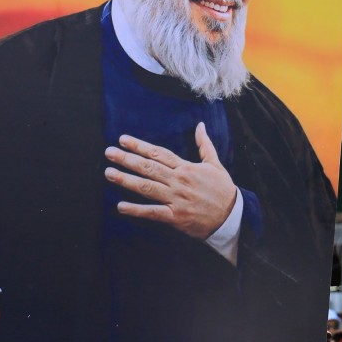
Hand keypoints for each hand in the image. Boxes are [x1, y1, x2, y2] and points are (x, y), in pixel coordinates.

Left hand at [104, 122, 236, 239]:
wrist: (232, 216)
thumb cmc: (223, 190)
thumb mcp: (215, 164)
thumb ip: (204, 145)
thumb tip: (200, 125)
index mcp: (186, 167)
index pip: (158, 153)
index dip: (140, 146)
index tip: (123, 140)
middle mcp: (178, 181)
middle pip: (148, 167)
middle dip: (127, 159)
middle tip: (109, 153)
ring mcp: (176, 199)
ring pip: (147, 187)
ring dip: (126, 180)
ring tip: (109, 173)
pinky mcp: (175, 216)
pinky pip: (152, 212)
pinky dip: (136, 210)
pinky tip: (121, 206)